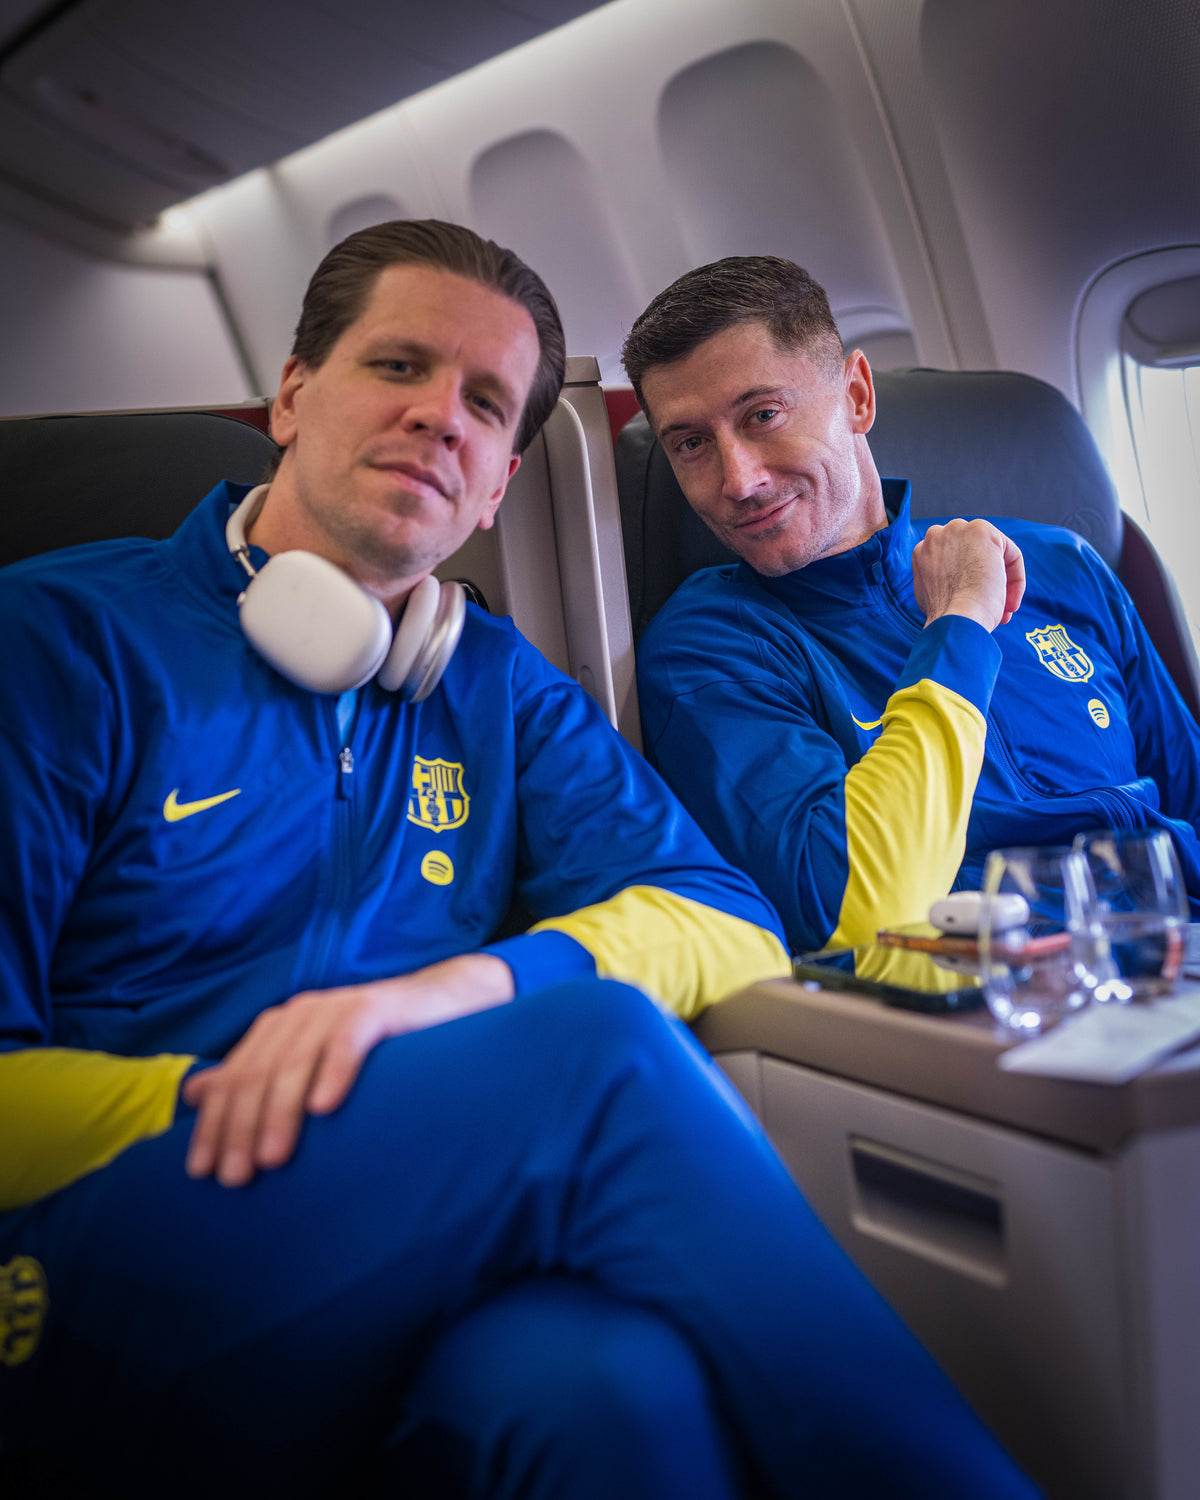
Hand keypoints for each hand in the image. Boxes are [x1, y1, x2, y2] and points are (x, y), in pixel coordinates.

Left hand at [182, 953, 513, 1186]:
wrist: (441, 1006)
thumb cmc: (374, 1049)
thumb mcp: (306, 1064)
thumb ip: (254, 1077)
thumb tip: (193, 1093)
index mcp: (277, 1029)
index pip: (232, 1079)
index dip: (212, 1125)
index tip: (201, 1173)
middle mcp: (300, 1015)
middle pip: (258, 1074)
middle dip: (240, 1128)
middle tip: (236, 1177)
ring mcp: (336, 1008)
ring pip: (295, 1062)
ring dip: (280, 1112)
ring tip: (273, 1158)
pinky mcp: (374, 1009)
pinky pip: (347, 1040)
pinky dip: (334, 1072)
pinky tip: (324, 1108)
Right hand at [912, 519, 1024, 631]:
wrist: (955, 619)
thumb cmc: (947, 616)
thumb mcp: (932, 594)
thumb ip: (941, 578)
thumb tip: (956, 582)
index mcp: (922, 552)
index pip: (954, 563)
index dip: (967, 586)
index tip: (974, 607)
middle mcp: (936, 535)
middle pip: (973, 555)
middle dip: (986, 580)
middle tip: (992, 605)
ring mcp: (958, 531)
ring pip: (993, 554)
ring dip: (1001, 581)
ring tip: (1004, 608)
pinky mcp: (983, 531)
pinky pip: (1010, 554)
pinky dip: (1016, 579)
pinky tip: (1009, 603)